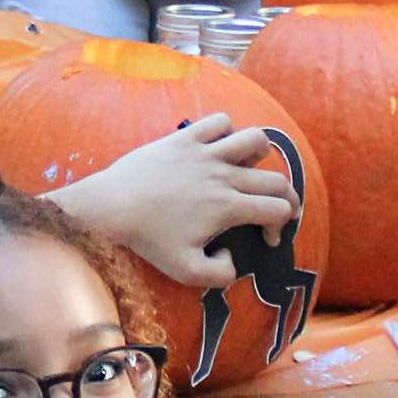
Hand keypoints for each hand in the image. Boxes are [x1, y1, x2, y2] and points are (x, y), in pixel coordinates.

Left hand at [56, 114, 293, 283]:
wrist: (110, 206)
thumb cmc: (147, 239)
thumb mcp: (185, 272)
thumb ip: (220, 275)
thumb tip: (232, 258)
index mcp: (228, 207)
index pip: (278, 209)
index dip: (281, 226)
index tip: (266, 237)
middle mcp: (223, 176)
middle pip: (276, 179)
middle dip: (287, 197)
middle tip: (276, 209)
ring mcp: (205, 152)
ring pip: (256, 140)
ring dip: (260, 157)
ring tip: (248, 170)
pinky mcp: (185, 137)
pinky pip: (219, 121)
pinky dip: (226, 131)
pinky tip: (217, 148)